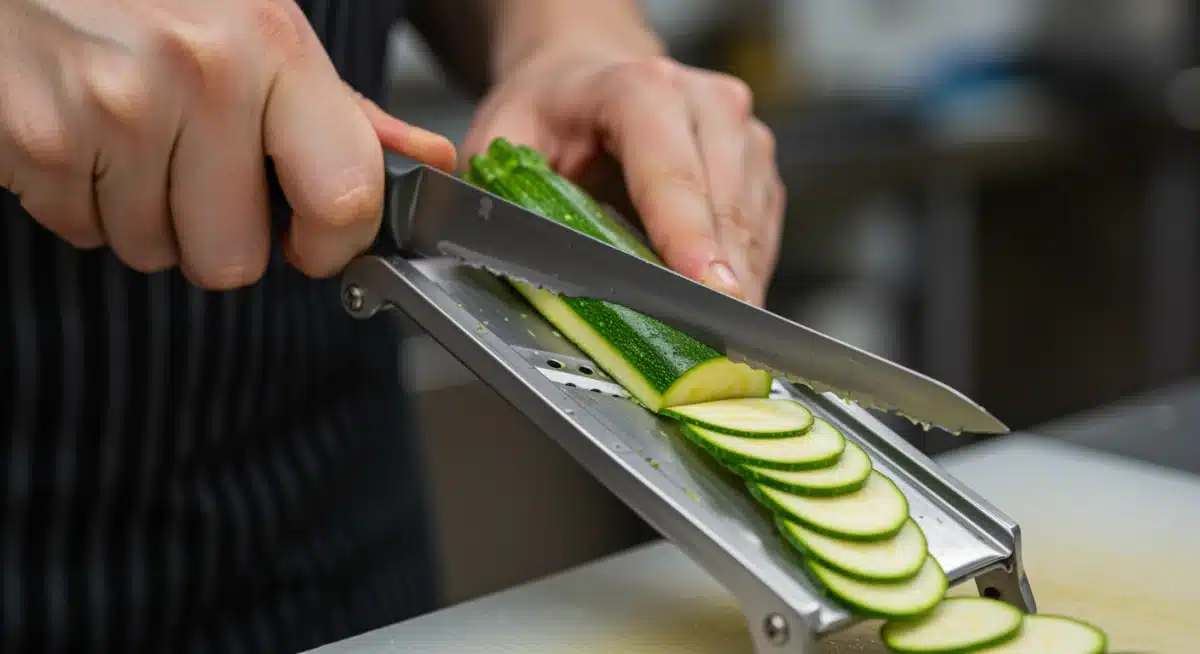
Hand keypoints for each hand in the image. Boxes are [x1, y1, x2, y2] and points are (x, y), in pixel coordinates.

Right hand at [0, 0, 455, 288]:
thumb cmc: (150, 1)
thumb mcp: (261, 35)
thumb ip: (343, 112)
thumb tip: (431, 160)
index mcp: (273, 44)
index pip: (347, 198)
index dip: (332, 245)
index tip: (312, 242)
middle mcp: (203, 71)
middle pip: (236, 261)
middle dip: (214, 233)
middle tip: (190, 169)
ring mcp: (116, 105)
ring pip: (157, 255)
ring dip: (145, 216)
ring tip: (128, 139)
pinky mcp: (40, 138)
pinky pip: (86, 233)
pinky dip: (82, 201)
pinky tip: (84, 136)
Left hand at [463, 51, 784, 305]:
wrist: (589, 75)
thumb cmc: (550, 110)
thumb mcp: (504, 137)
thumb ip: (501, 190)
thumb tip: (496, 251)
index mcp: (641, 90)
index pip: (673, 175)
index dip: (689, 239)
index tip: (709, 294)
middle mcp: (705, 104)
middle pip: (724, 210)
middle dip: (717, 285)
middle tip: (707, 352)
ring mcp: (743, 134)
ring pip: (752, 229)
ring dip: (733, 288)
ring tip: (706, 336)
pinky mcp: (760, 166)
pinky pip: (762, 235)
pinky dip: (741, 275)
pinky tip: (711, 302)